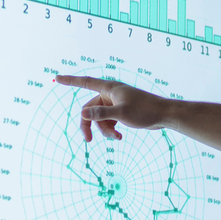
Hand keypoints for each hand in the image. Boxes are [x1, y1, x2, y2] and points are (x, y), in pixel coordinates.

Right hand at [53, 75, 171, 141]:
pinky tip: (120, 136)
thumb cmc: (145, 111)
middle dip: (90, 125)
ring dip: (104, 130)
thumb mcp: (122, 114)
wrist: (164, 115)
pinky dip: (111, 130)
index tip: (56, 78)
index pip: (85, 82)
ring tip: (117, 137)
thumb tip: (82, 114)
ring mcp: (114, 103)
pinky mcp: (120, 112)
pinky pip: (107, 121)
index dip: (69, 81)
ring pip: (99, 118)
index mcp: (109, 88)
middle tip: (88, 141)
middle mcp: (110, 94)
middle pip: (90, 109)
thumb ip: (101, 114)